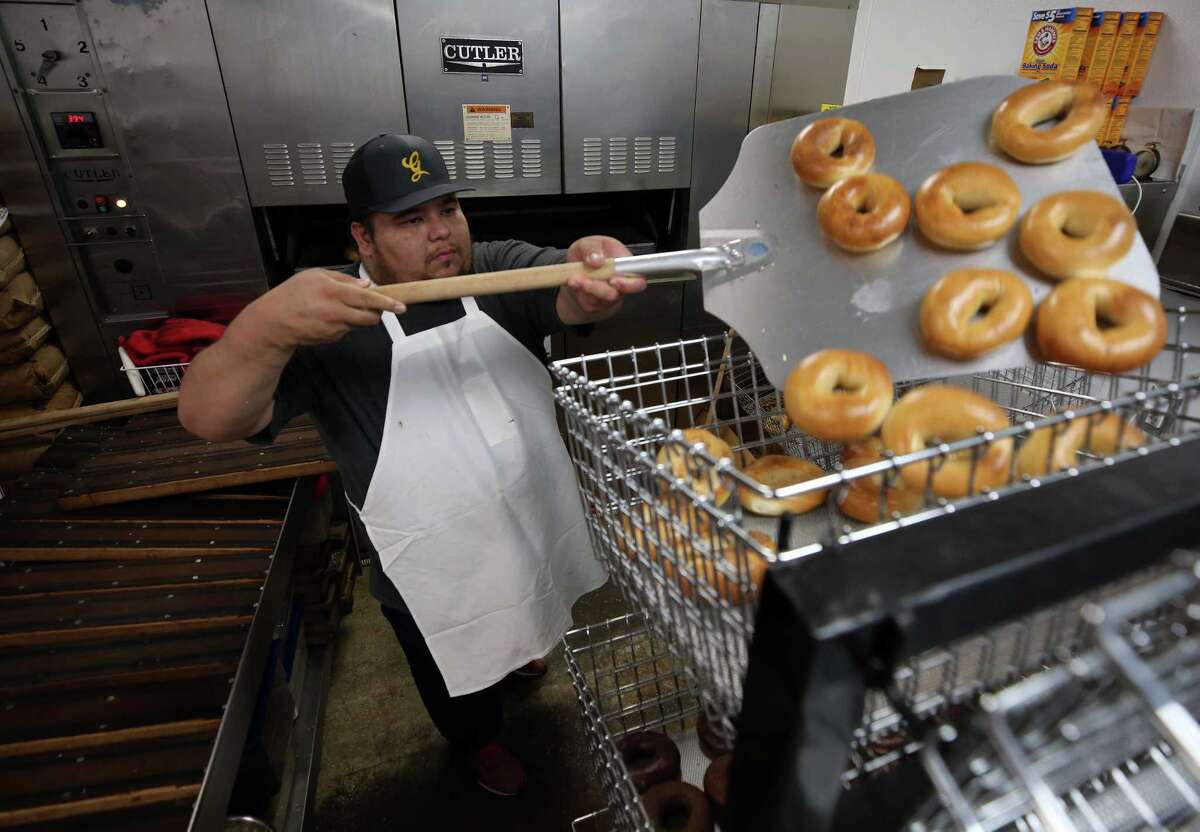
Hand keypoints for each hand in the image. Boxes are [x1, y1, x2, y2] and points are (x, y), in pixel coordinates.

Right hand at [246, 268, 404, 351]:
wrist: (274, 323)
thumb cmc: (292, 295)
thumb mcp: (315, 276)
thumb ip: (343, 280)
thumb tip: (366, 286)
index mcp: (333, 291)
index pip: (367, 299)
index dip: (386, 303)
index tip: (401, 306)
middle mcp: (336, 312)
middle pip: (370, 317)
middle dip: (376, 312)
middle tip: (371, 305)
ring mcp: (335, 328)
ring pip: (358, 323)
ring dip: (356, 316)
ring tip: (336, 308)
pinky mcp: (332, 338)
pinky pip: (346, 329)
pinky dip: (343, 323)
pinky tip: (326, 318)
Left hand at [561, 236, 645, 320]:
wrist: (574, 270)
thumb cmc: (588, 254)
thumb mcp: (587, 243)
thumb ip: (592, 248)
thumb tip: (597, 259)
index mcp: (625, 266)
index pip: (638, 281)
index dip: (628, 284)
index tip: (612, 280)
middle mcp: (619, 284)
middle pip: (615, 294)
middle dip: (597, 288)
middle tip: (583, 279)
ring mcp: (607, 297)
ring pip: (599, 301)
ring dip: (584, 289)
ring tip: (573, 278)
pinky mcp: (596, 306)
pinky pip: (588, 304)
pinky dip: (579, 293)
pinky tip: (574, 283)